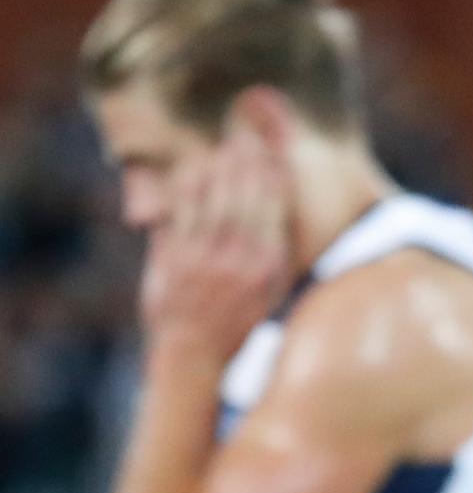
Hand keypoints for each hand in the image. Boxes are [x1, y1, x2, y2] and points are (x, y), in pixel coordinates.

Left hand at [140, 120, 290, 360]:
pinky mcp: (173, 263)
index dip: (273, 177)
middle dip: (246, 164)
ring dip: (217, 170)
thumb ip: (274, 255)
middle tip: (246, 137)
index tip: (274, 152)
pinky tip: (191, 170)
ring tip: (221, 147)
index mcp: (267, 268)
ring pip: (212, 203)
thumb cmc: (238, 324)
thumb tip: (278, 213)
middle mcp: (238, 261)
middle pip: (244, 199)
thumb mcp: (272, 293)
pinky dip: (186, 190)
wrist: (195, 355)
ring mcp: (204, 261)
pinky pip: (180, 217)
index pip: (273, 210)